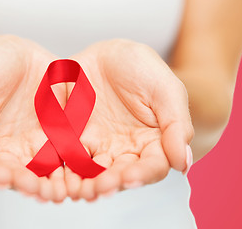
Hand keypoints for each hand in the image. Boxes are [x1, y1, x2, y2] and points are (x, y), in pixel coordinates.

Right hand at [0, 35, 72, 201]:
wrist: (20, 54)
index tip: (3, 178)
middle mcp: (6, 155)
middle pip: (14, 176)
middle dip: (25, 184)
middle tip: (36, 189)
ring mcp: (35, 150)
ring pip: (43, 174)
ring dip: (51, 185)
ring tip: (59, 191)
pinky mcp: (61, 142)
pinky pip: (68, 159)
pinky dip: (74, 170)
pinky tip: (81, 175)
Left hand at [67, 39, 194, 200]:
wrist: (106, 53)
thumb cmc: (142, 68)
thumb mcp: (166, 89)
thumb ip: (177, 125)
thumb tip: (183, 165)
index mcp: (154, 144)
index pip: (152, 167)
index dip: (143, 174)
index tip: (131, 177)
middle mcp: (126, 153)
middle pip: (120, 176)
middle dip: (111, 183)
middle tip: (100, 187)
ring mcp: (97, 148)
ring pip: (92, 174)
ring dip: (86, 184)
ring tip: (79, 189)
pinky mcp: (71, 141)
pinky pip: (65, 160)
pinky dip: (62, 172)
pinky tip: (58, 178)